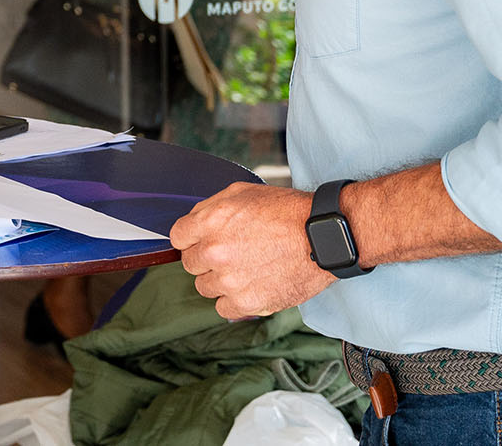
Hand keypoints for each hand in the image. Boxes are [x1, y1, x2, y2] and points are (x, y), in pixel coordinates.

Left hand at [170, 182, 334, 319]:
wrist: (324, 238)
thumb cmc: (287, 212)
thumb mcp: (242, 192)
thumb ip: (209, 208)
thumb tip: (192, 223)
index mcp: (211, 222)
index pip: (177, 237)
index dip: (191, 237)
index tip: (202, 239)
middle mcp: (215, 252)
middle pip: (189, 263)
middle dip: (205, 258)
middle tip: (230, 253)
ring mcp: (230, 280)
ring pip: (204, 287)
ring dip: (218, 280)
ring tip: (244, 268)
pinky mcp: (248, 303)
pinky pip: (223, 308)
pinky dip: (233, 301)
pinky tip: (248, 287)